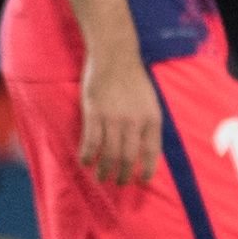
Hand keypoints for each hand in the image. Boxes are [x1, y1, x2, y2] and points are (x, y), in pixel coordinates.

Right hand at [78, 53, 162, 185]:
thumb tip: (146, 149)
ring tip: (101, 177)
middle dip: (123, 175)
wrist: (115, 56)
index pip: (152, 152)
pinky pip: (91, 142)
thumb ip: (148, 123)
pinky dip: (88, 155)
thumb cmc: (133, 79)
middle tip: (118, 182)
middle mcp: (135, 121)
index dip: (148, 170)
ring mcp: (114, 118)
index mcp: (152, 118)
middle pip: (129, 158)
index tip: (142, 181)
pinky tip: (85, 161)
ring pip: (109, 154)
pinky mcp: (95, 113)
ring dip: (104, 170)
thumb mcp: (150, 101)